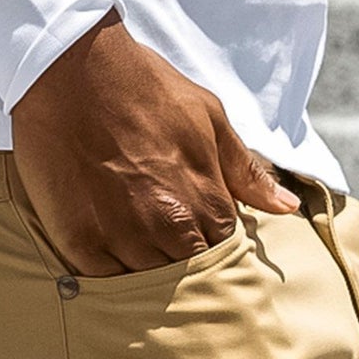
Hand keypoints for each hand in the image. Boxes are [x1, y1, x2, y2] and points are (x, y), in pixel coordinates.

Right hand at [9, 7, 300, 277]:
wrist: (70, 72)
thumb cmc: (143, 90)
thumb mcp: (208, 118)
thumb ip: (246, 171)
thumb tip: (287, 207)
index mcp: (204, 200)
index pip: (224, 253)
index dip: (212, 244)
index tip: (198, 230)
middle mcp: (167, 227)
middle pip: (188, 277)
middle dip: (182, 262)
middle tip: (163, 234)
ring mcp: (123, 239)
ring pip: (147, 286)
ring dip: (146, 270)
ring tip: (133, 236)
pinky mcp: (82, 245)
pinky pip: (105, 283)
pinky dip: (109, 273)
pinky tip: (107, 244)